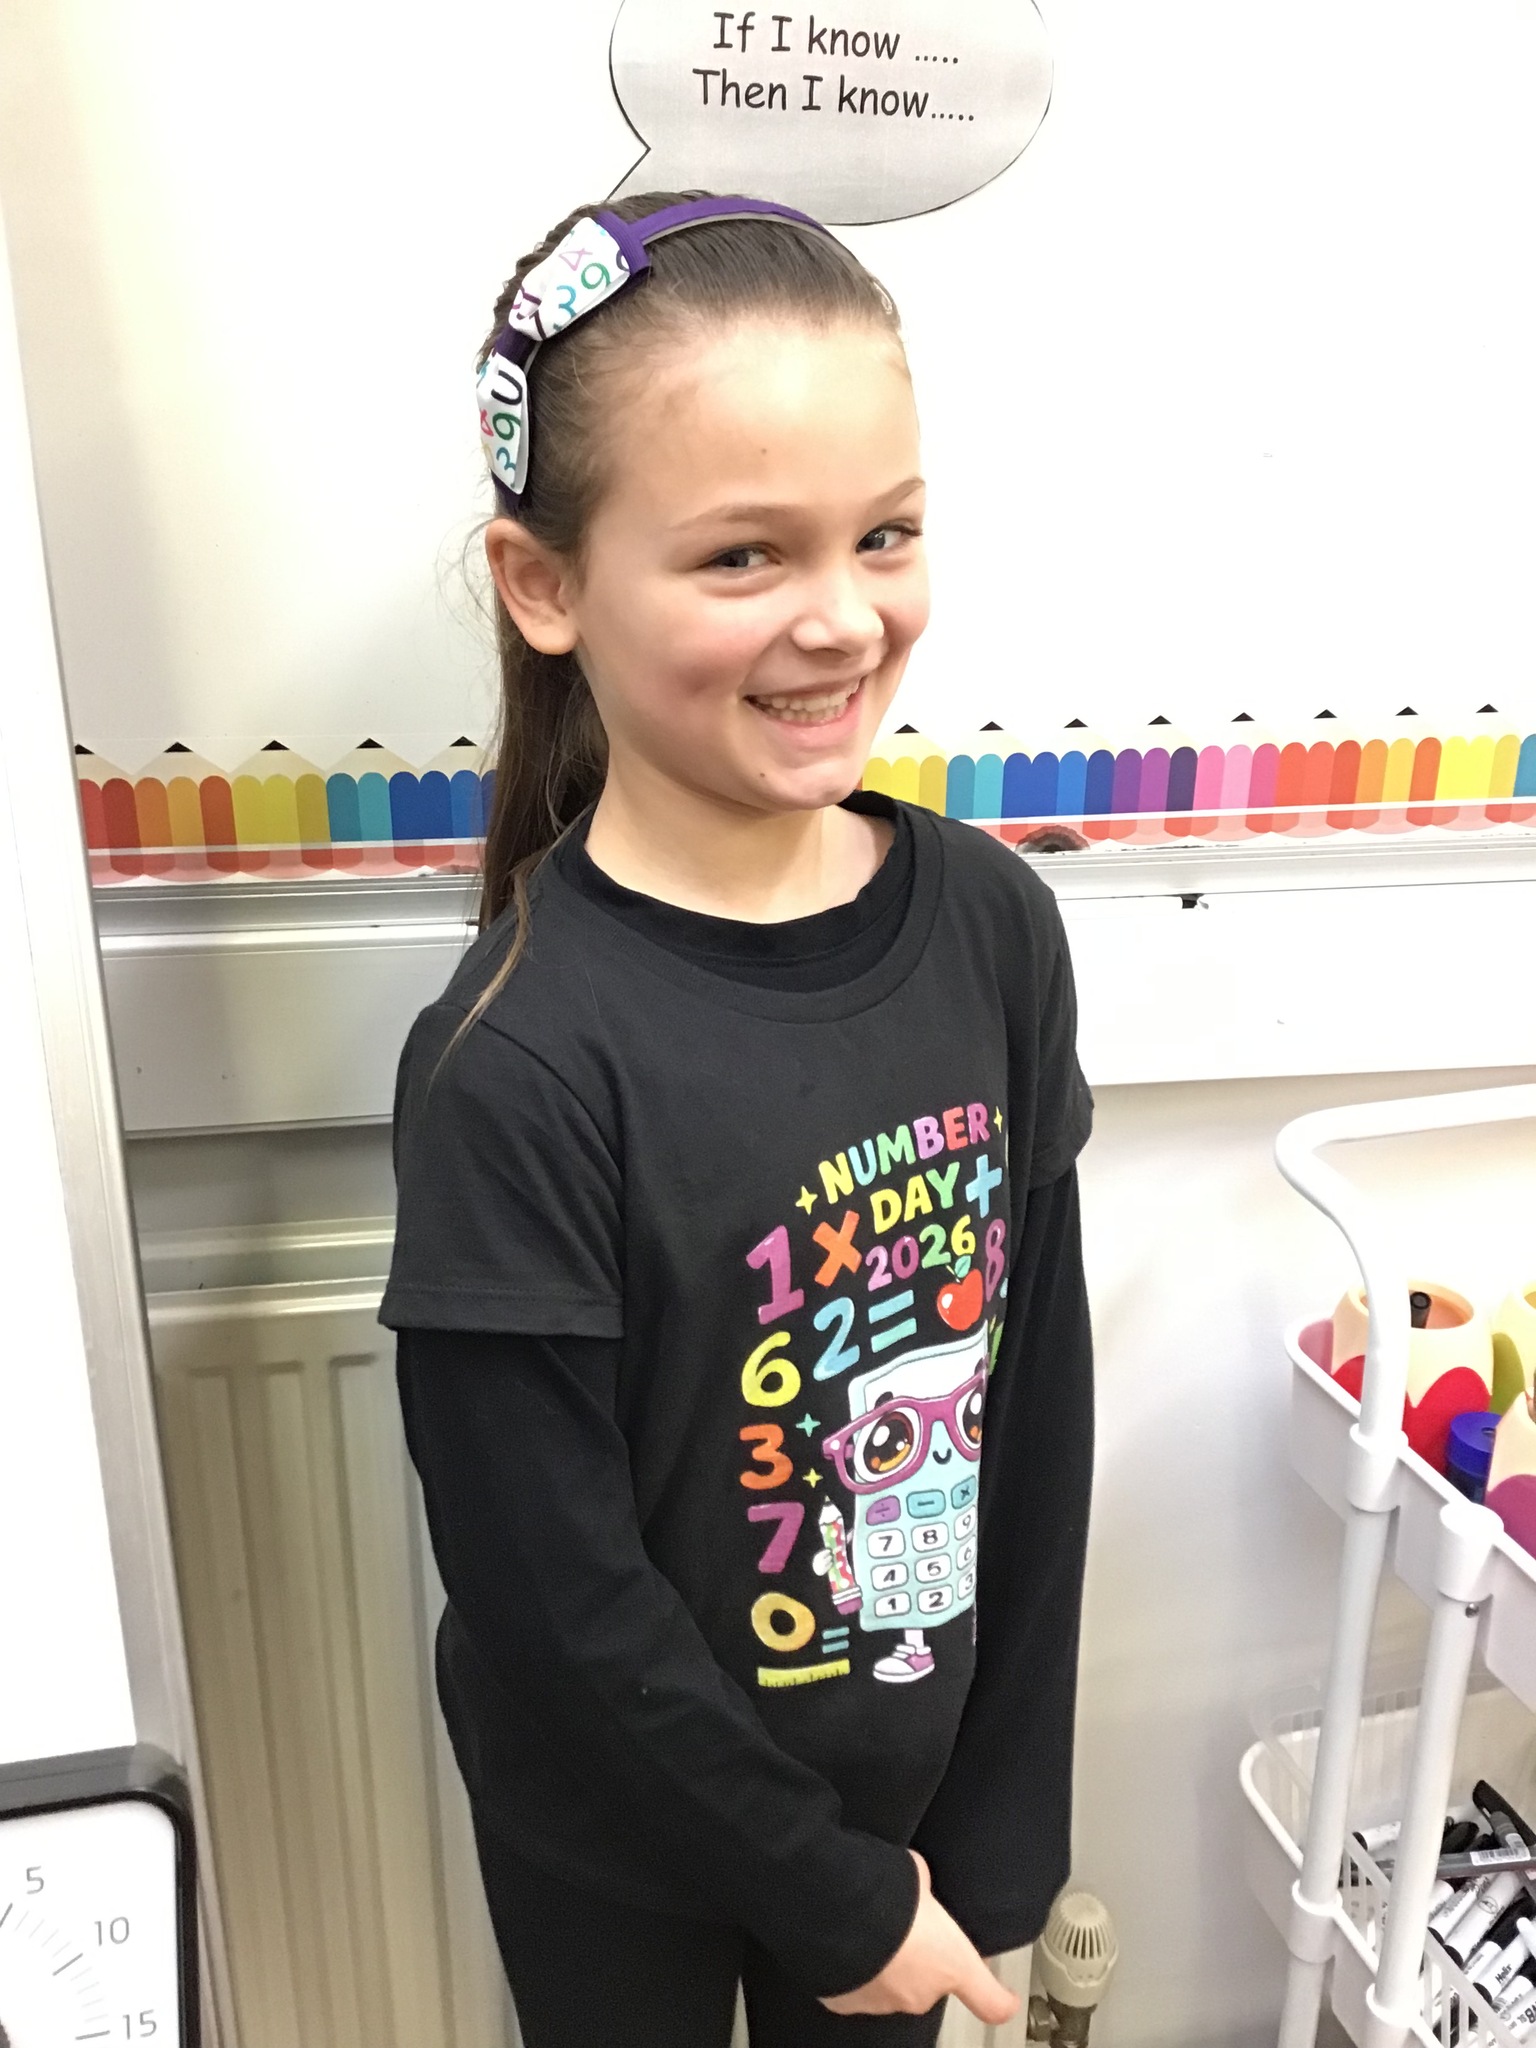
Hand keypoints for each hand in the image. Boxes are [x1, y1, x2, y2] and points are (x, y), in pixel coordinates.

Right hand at [818, 1851, 1019, 2023]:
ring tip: (869, 1929)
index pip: (991, 2001)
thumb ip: (926, 1888)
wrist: (837, 1913)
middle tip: (902, 1925)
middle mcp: (921, 1994)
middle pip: (929, 1982)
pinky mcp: (848, 2002)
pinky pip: (857, 1986)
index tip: (1007, 1998)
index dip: (1001, 2000)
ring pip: (891, 1984)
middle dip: (918, 1957)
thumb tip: (918, 1879)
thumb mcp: (919, 1874)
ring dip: (885, 1963)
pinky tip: (847, 1941)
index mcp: (951, 1965)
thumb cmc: (885, 1894)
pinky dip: (855, 1969)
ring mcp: (884, 2003)